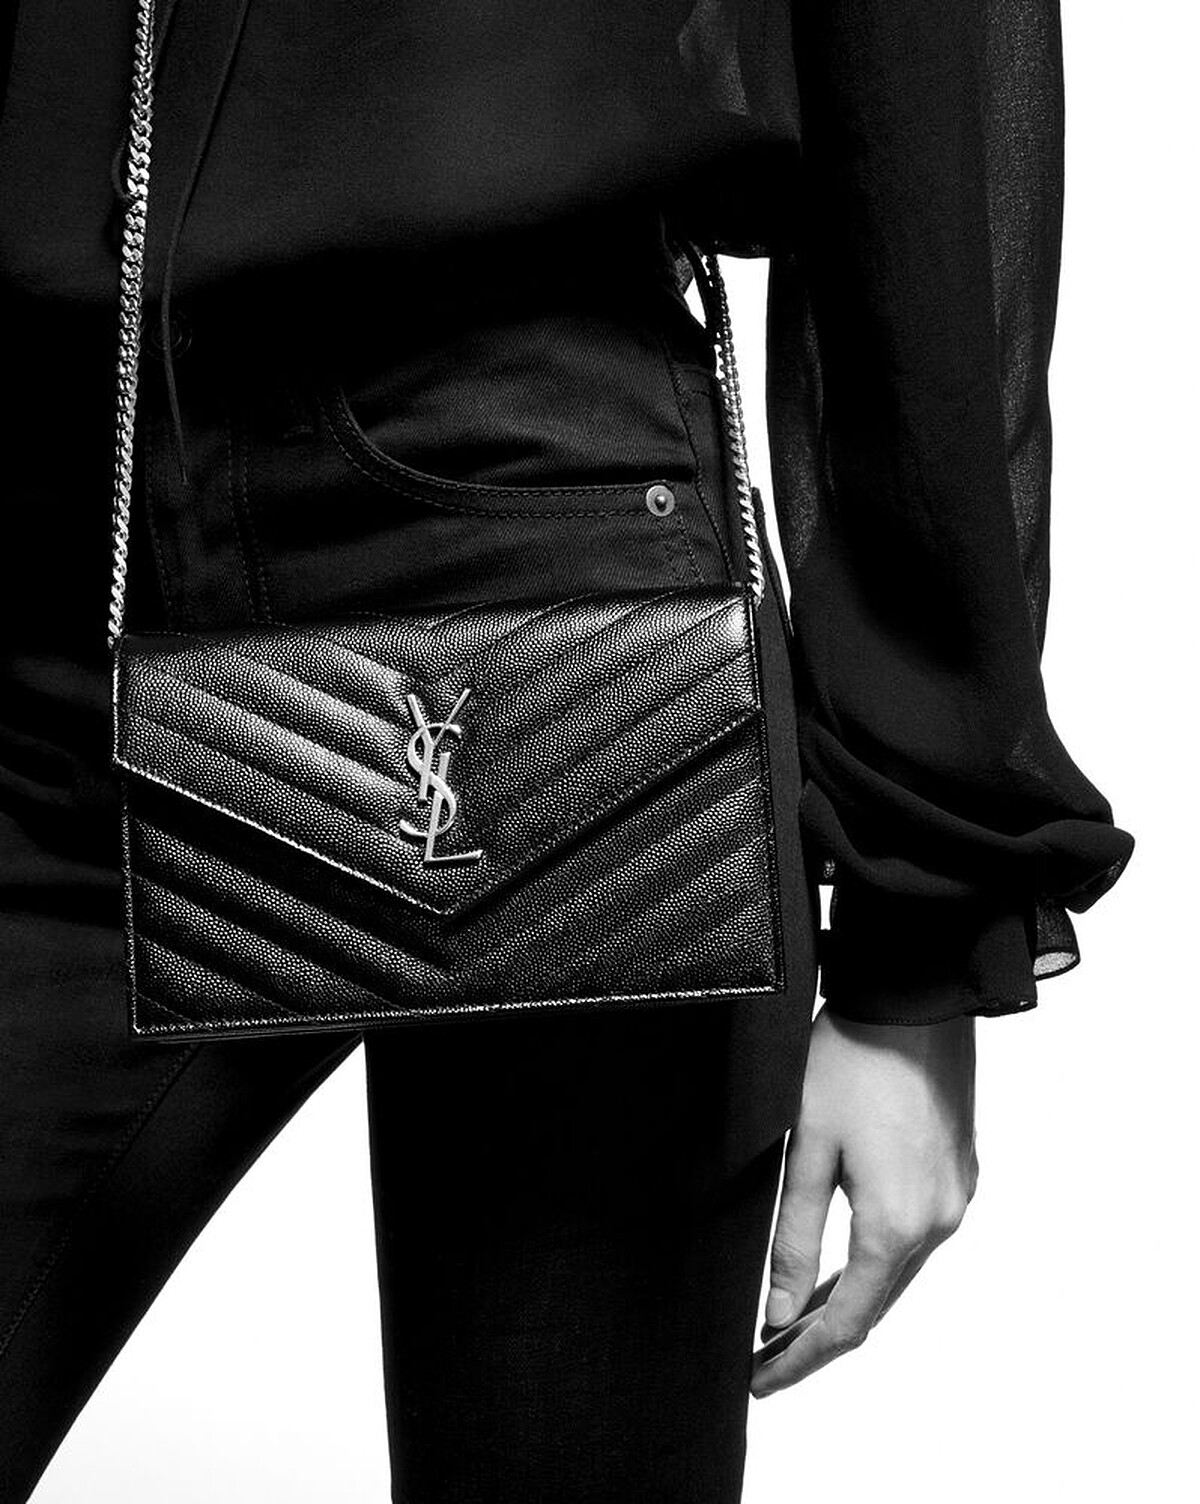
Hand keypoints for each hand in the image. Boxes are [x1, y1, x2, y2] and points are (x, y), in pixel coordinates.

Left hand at [750, 1004, 977, 1397]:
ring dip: (851, 1295)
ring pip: (898, 1271)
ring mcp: (956, 1196)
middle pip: (877, 1303)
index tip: (760, 1381)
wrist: (916, 992)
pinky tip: (846, 1256)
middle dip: (820, 1335)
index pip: (846, 1322)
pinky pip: (916, 1236)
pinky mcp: (959, 1170)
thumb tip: (780, 1313)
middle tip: (766, 1355)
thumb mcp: (807, 1149)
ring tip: (795, 1313)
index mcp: (898, 1224)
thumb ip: (794, 1239)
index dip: (799, 1359)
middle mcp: (939, 1221)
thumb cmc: (853, 1057)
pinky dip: (878, 1257)